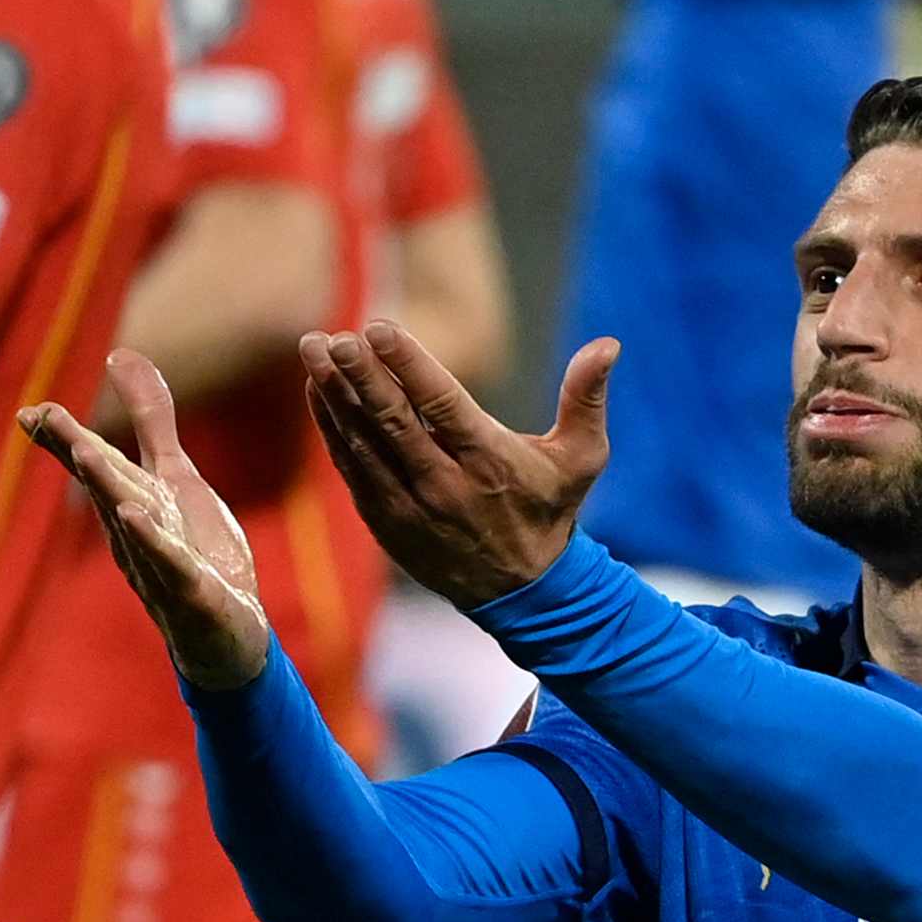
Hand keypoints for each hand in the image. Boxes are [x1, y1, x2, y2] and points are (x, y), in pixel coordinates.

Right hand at [25, 350, 269, 688]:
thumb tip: (118, 353)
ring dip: (104, 486)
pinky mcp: (193, 591)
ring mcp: (160, 563)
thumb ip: (148, 419)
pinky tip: (135, 514)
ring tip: (83, 451)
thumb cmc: (194, 552)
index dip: (61, 436)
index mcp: (128, 499)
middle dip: (74, 448)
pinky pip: (171, 563)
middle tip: (43, 416)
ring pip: (129, 520)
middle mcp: (134, 530)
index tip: (30, 411)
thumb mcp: (174, 476)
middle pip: (102, 483)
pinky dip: (153, 540)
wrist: (227, 637)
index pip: (92, 462)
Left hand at [298, 326, 612, 613]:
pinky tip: (319, 390)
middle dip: (359, 376)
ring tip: (312, 349)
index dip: (409, 366)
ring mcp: (411, 508)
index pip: (443, 406)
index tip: (378, 327)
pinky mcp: (387, 522)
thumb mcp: (581, 459)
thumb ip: (587, 399)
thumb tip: (608, 344)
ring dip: (335, 396)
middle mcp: (446, 486)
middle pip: (393, 423)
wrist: (521, 593)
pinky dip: (333, 428)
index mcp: (492, 464)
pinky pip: (352, 468)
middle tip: (331, 338)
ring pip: (363, 444)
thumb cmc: (550, 510)